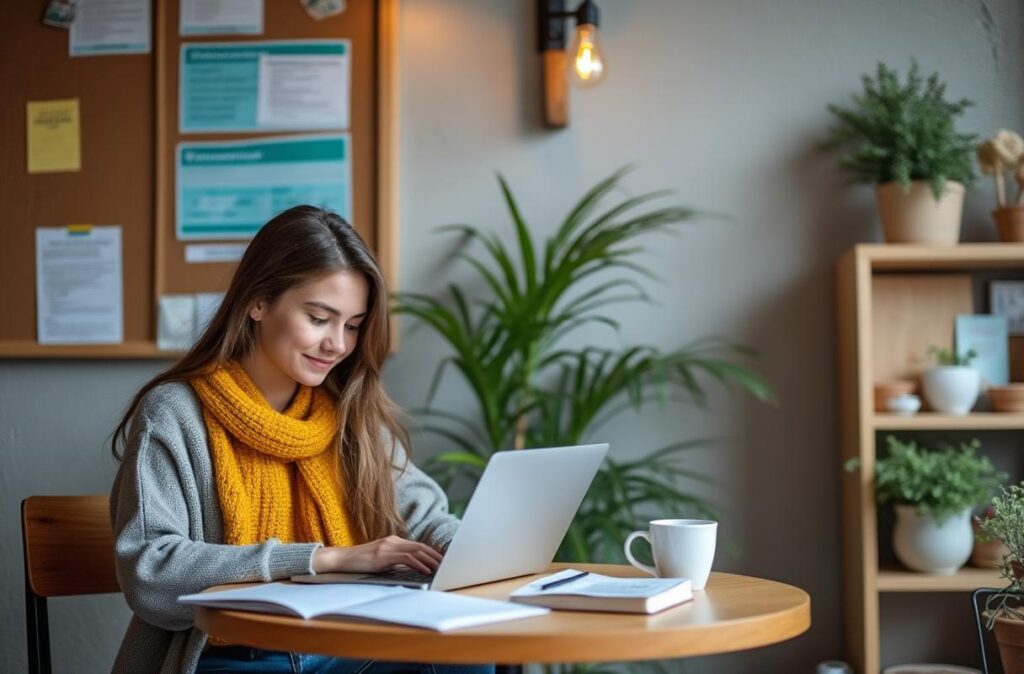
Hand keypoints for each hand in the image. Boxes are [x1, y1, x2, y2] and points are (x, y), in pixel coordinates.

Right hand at [312, 535, 443, 574]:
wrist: (343, 559)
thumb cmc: (361, 561)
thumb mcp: (381, 559)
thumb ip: (395, 559)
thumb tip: (411, 567)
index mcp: (393, 541)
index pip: (417, 545)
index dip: (431, 552)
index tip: (441, 559)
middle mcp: (393, 541)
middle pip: (420, 546)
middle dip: (434, 555)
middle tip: (446, 563)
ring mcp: (388, 547)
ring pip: (415, 551)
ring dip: (430, 560)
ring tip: (439, 567)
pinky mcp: (384, 555)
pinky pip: (405, 558)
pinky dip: (418, 564)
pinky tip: (424, 570)